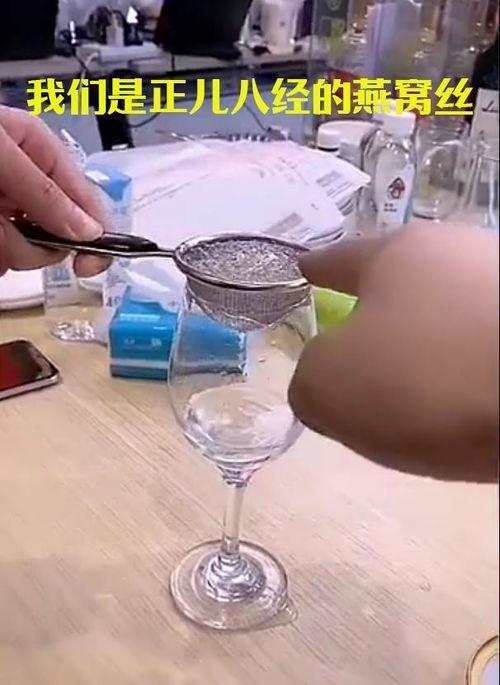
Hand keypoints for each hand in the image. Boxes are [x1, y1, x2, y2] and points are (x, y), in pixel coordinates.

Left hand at [0, 106, 108, 277]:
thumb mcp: (4, 156)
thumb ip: (45, 193)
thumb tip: (89, 232)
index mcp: (41, 154)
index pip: (87, 201)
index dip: (96, 234)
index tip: (87, 266)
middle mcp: (27, 184)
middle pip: (58, 235)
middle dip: (32, 241)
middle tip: (1, 227)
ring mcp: (7, 209)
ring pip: (26, 251)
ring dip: (5, 247)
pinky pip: (4, 258)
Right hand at [289, 224, 498, 482]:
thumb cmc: (433, 380)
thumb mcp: (334, 389)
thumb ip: (309, 381)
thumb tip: (323, 381)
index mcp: (397, 257)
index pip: (340, 259)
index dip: (317, 269)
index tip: (303, 268)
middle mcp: (458, 254)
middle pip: (403, 282)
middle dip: (380, 313)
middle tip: (363, 354)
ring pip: (452, 312)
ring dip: (432, 344)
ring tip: (425, 394)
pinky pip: (488, 344)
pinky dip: (472, 368)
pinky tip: (475, 402)